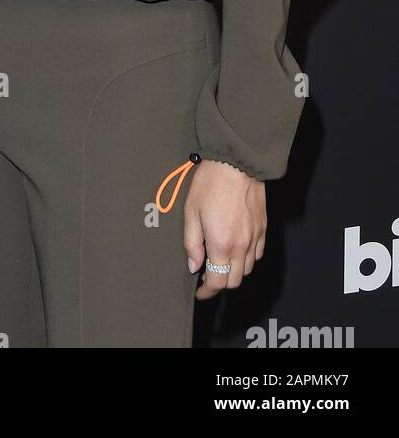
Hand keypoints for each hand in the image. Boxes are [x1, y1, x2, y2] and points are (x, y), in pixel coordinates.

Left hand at [183, 159, 265, 298]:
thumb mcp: (191, 212)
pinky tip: (236, 250)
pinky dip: (247, 259)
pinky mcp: (263, 228)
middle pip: (234, 280)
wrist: (236, 164)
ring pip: (247, 269)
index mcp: (222, 245)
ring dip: (233, 272)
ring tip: (220, 262)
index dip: (207, 291)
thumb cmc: (210, 185)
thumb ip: (192, 243)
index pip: (218, 282)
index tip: (200, 291)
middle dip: (220, 283)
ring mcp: (255, 238)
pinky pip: (258, 254)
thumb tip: (194, 265)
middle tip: (207, 276)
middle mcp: (242, 246)